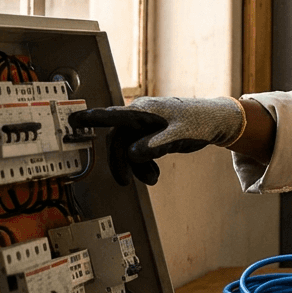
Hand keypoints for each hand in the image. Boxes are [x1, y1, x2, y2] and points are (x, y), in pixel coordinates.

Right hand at [69, 96, 244, 185]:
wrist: (218, 121)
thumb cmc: (200, 122)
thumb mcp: (179, 135)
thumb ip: (155, 145)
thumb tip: (132, 155)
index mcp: (144, 111)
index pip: (113, 116)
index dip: (92, 119)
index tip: (73, 119)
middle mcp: (141, 116)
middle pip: (119, 139)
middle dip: (121, 161)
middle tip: (125, 181)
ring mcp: (146, 125)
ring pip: (129, 148)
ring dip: (136, 166)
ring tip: (152, 179)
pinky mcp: (152, 134)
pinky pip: (139, 151)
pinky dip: (144, 164)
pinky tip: (154, 175)